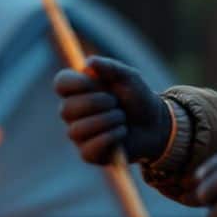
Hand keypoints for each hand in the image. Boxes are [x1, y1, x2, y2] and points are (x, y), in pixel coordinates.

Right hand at [53, 56, 171, 164]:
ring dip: (107, 121)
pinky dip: (111, 137)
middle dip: (96, 103)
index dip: (75, 83)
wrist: (155, 124)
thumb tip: (88, 62)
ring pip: (77, 130)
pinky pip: (89, 148)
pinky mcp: (89, 154)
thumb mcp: (129, 77)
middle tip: (116, 102)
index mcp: (80, 90)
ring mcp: (80, 134)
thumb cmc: (138, 98)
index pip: (61, 83)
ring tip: (122, 118)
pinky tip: (122, 132)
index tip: (93, 80)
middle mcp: (74, 113)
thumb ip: (110, 67)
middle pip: (66, 109)